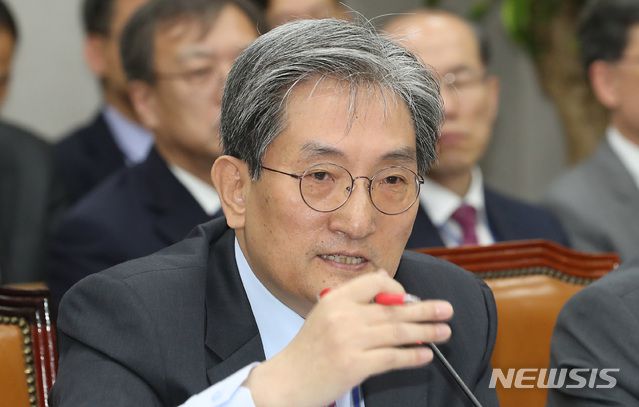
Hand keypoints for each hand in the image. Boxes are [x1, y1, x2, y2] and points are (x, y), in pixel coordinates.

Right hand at [244, 270, 452, 406]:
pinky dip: (412, 355)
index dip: (396, 288)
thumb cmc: (307, 350)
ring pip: (397, 332)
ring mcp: (349, 341)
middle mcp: (343, 316)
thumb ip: (352, 301)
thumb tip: (387, 286)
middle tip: (446, 309)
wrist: (287, 381)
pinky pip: (392, 357)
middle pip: (393, 309)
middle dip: (424, 309)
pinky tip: (425, 354)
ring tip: (443, 331)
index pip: (374, 282)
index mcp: (335, 300)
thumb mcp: (324, 315)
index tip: (408, 296)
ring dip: (425, 331)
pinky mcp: (354, 365)